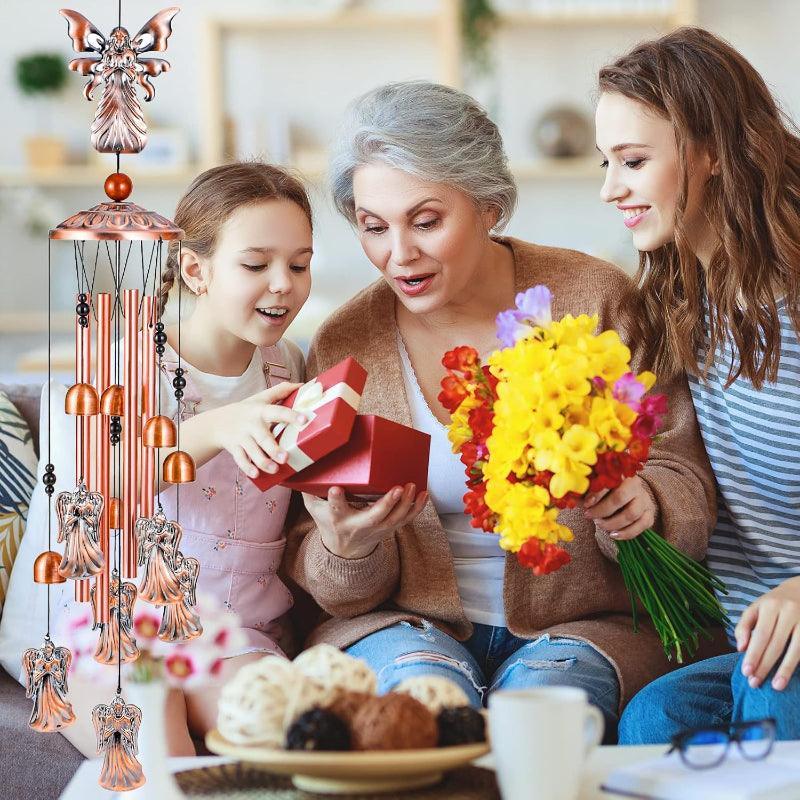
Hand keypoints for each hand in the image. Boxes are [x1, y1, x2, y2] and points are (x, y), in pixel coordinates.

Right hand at [213, 382, 304, 478]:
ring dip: (263, 461)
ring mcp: (242, 438)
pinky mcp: (234, 448)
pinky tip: (256, 474)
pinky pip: (240, 459)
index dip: (291, 415)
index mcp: (261, 411)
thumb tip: (302, 385)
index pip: (278, 412)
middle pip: (263, 438)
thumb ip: (280, 391)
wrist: (216, 423)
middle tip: (285, 457)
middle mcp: (252, 425)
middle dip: (274, 448)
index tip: (304, 419)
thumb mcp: (260, 398)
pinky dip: (247, 467)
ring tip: (274, 469)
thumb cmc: (246, 410)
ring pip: (253, 451)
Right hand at [304, 484, 427, 559]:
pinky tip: (424, 494)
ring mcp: (377, 529)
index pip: (336, 509)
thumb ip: (309, 489)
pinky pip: (406, 520)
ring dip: (406, 504)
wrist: (344, 550)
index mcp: (338, 519)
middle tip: (396, 488)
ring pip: (394, 519)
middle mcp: (358, 525)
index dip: (335, 499)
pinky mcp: (390, 529)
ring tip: (412, 486)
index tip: (335, 489)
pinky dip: (417, 508)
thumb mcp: (314, 509)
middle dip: (386, 504)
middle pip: (374, 517)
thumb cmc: (329, 522)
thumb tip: (302, 463)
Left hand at [583, 475, 655, 539]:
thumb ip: (583, 492)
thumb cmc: (607, 490)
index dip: (596, 494)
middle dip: (602, 510)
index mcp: (620, 473)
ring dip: (612, 523)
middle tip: (589, 516)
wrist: (629, 495)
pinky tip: (613, 535)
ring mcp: (644, 500)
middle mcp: (635, 485)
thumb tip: (568, 497)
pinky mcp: (649, 513)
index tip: (585, 505)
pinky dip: (626, 533)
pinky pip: (641, 525)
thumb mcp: (595, 487)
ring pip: (631, 514)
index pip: (609, 482)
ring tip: (599, 525)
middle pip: (620, 498)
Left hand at [736, 576, 799, 690]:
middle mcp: (789, 612)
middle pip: (776, 644)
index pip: (760, 635)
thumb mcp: (755, 608)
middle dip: (765, 665)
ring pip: (796, 649)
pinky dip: (798, 663)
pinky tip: (790, 676)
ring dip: (785, 670)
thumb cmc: (773, 604)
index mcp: (770, 606)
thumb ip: (744, 626)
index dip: (754, 654)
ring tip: (776, 686)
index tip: (746, 672)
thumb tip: (740, 648)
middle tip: (755, 683)